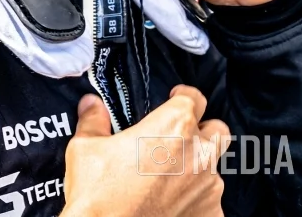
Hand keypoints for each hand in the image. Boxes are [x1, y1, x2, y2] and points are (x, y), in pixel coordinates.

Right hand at [61, 87, 227, 216]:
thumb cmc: (97, 197)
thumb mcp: (86, 149)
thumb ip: (95, 121)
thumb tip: (91, 105)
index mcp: (174, 125)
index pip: (194, 97)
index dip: (183, 97)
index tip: (175, 100)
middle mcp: (198, 152)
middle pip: (216, 130)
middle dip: (202, 132)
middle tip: (179, 141)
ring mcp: (208, 186)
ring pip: (213, 169)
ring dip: (196, 170)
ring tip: (168, 181)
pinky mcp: (210, 214)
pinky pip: (209, 202)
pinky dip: (195, 202)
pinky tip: (173, 206)